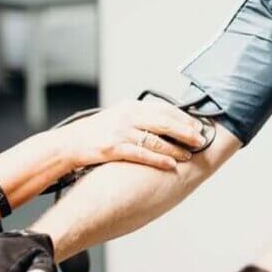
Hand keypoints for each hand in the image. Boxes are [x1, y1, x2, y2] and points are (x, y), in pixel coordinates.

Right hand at [60, 101, 205, 170]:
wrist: (69, 143)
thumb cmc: (96, 132)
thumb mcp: (119, 117)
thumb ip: (140, 118)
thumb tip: (165, 124)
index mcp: (131, 106)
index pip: (164, 109)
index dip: (183, 117)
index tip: (197, 125)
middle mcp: (128, 116)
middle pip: (164, 121)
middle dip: (185, 131)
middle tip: (201, 139)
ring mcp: (121, 132)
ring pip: (156, 139)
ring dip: (175, 148)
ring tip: (189, 154)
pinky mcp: (114, 148)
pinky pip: (142, 154)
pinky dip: (159, 159)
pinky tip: (171, 164)